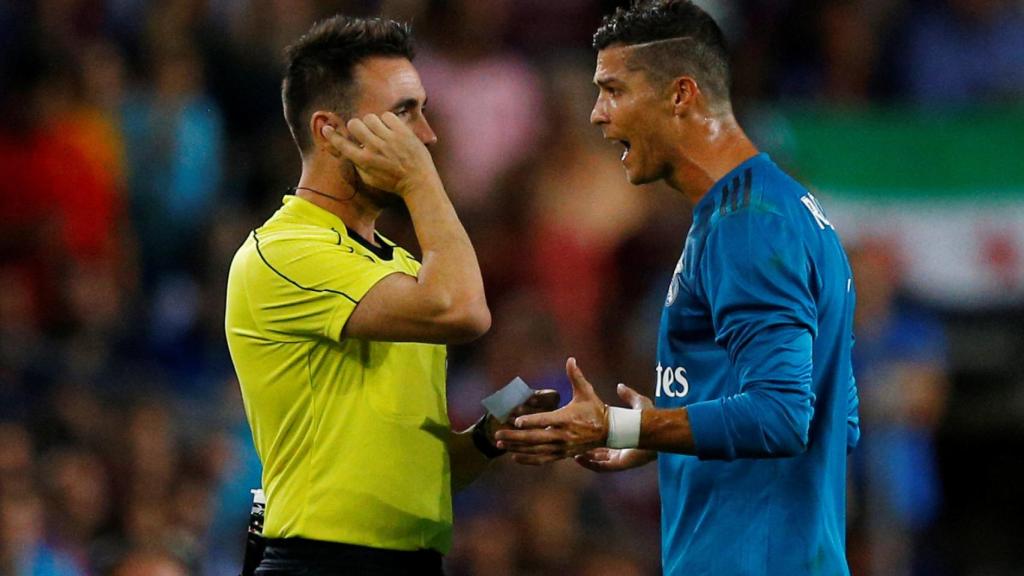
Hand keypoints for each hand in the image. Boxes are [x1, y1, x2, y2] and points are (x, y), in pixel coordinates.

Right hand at [321, 113, 439, 196]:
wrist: (418, 181)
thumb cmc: (393, 182)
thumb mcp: (370, 179)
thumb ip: (358, 164)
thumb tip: (348, 150)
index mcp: (365, 161)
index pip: (342, 144)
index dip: (331, 135)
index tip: (326, 128)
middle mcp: (375, 148)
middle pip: (354, 124)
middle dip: (356, 127)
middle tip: (362, 132)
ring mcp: (389, 139)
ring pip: (370, 118)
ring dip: (371, 123)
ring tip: (378, 130)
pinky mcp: (402, 132)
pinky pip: (387, 115)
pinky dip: (386, 120)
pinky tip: (390, 129)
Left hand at [494, 358, 608, 465]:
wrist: (609, 432)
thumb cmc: (595, 409)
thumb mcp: (586, 391)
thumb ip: (576, 376)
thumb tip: (571, 359)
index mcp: (567, 418)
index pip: (545, 420)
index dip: (530, 421)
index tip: (516, 421)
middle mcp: (563, 435)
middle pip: (535, 437)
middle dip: (514, 437)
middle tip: (497, 433)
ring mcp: (562, 447)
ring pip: (536, 450)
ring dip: (517, 448)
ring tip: (500, 444)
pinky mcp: (563, 454)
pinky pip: (543, 459)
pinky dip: (528, 459)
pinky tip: (514, 456)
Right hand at [575, 382, 654, 471]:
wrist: (655, 430)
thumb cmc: (649, 417)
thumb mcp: (637, 402)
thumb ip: (628, 394)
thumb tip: (619, 385)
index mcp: (621, 435)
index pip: (603, 437)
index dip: (591, 434)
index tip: (579, 428)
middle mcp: (619, 447)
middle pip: (598, 450)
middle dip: (584, 447)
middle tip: (570, 441)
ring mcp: (618, 457)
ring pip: (597, 460)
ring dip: (584, 456)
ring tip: (571, 450)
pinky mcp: (618, 463)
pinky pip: (600, 467)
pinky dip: (588, 464)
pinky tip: (578, 458)